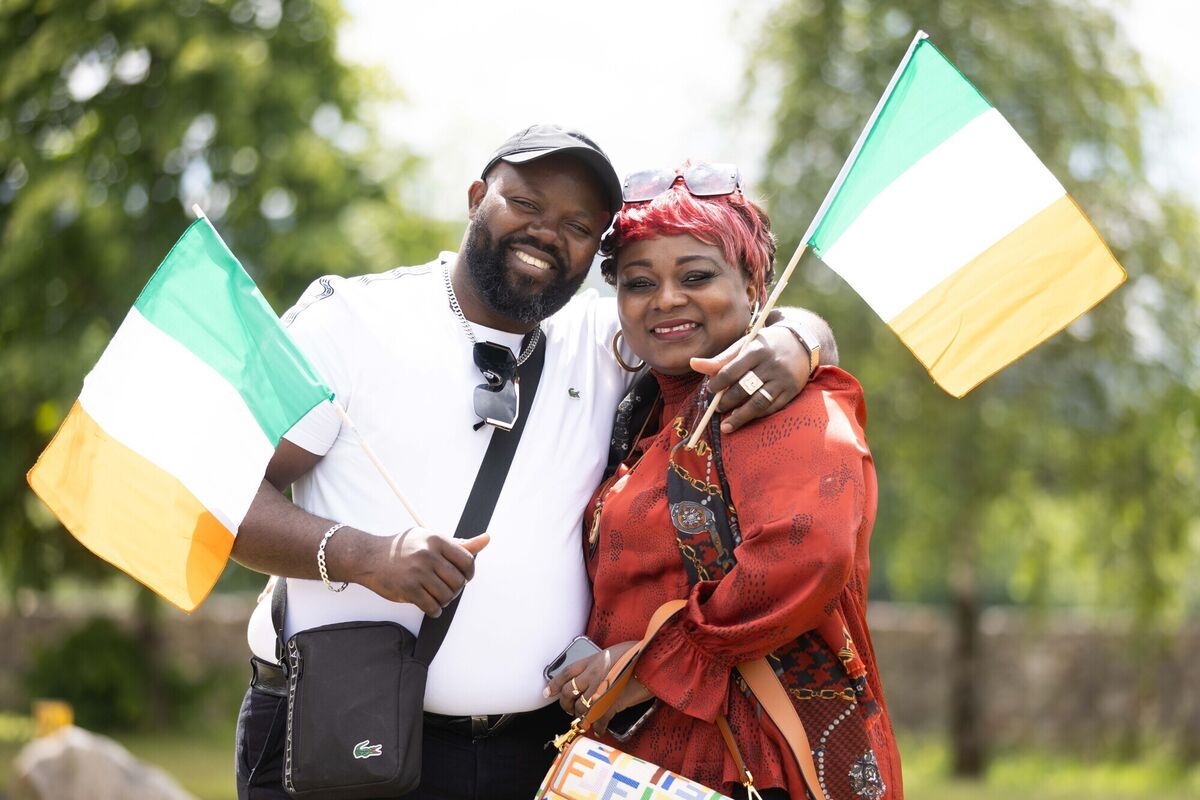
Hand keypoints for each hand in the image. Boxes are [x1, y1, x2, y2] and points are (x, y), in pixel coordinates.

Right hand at [355, 528, 489, 616]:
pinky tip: (430, 605)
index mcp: (437, 540)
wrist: (370, 557)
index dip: (469, 573)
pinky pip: (432, 607)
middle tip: (446, 588)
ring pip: (447, 596)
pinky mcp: (408, 589)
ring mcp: (418, 572)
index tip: (462, 577)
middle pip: (459, 581)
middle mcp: (428, 554)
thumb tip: (486, 539)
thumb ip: (460, 544)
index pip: (468, 561)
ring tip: (436, 596)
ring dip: (444, 600)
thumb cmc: (404, 548)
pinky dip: (435, 610)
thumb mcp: (431, 539)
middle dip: (455, 589)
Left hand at [545, 641, 639, 721]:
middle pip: (569, 692)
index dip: (555, 684)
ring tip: (585, 721)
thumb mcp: (615, 653)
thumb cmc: (639, 655)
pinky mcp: (611, 703)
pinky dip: (597, 727)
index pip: (566, 673)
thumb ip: (602, 664)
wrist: (654, 661)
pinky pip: (598, 720)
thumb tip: (597, 675)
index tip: (548, 692)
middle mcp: (592, 674)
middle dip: (566, 704)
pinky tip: (599, 729)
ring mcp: (600, 689)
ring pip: (581, 708)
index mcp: (593, 660)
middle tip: (569, 710)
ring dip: (581, 717)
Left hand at [691, 324, 810, 433]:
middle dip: (728, 401)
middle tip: (717, 408)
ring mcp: (783, 379)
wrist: (800, 342)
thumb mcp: (744, 345)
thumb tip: (693, 364)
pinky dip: (757, 415)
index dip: (718, 383)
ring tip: (726, 425)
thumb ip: (721, 359)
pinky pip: (772, 407)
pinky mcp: (792, 390)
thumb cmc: (765, 345)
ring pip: (759, 402)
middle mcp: (771, 364)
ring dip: (741, 416)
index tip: (710, 391)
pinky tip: (746, 419)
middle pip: (744, 388)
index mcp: (756, 350)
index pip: (732, 370)